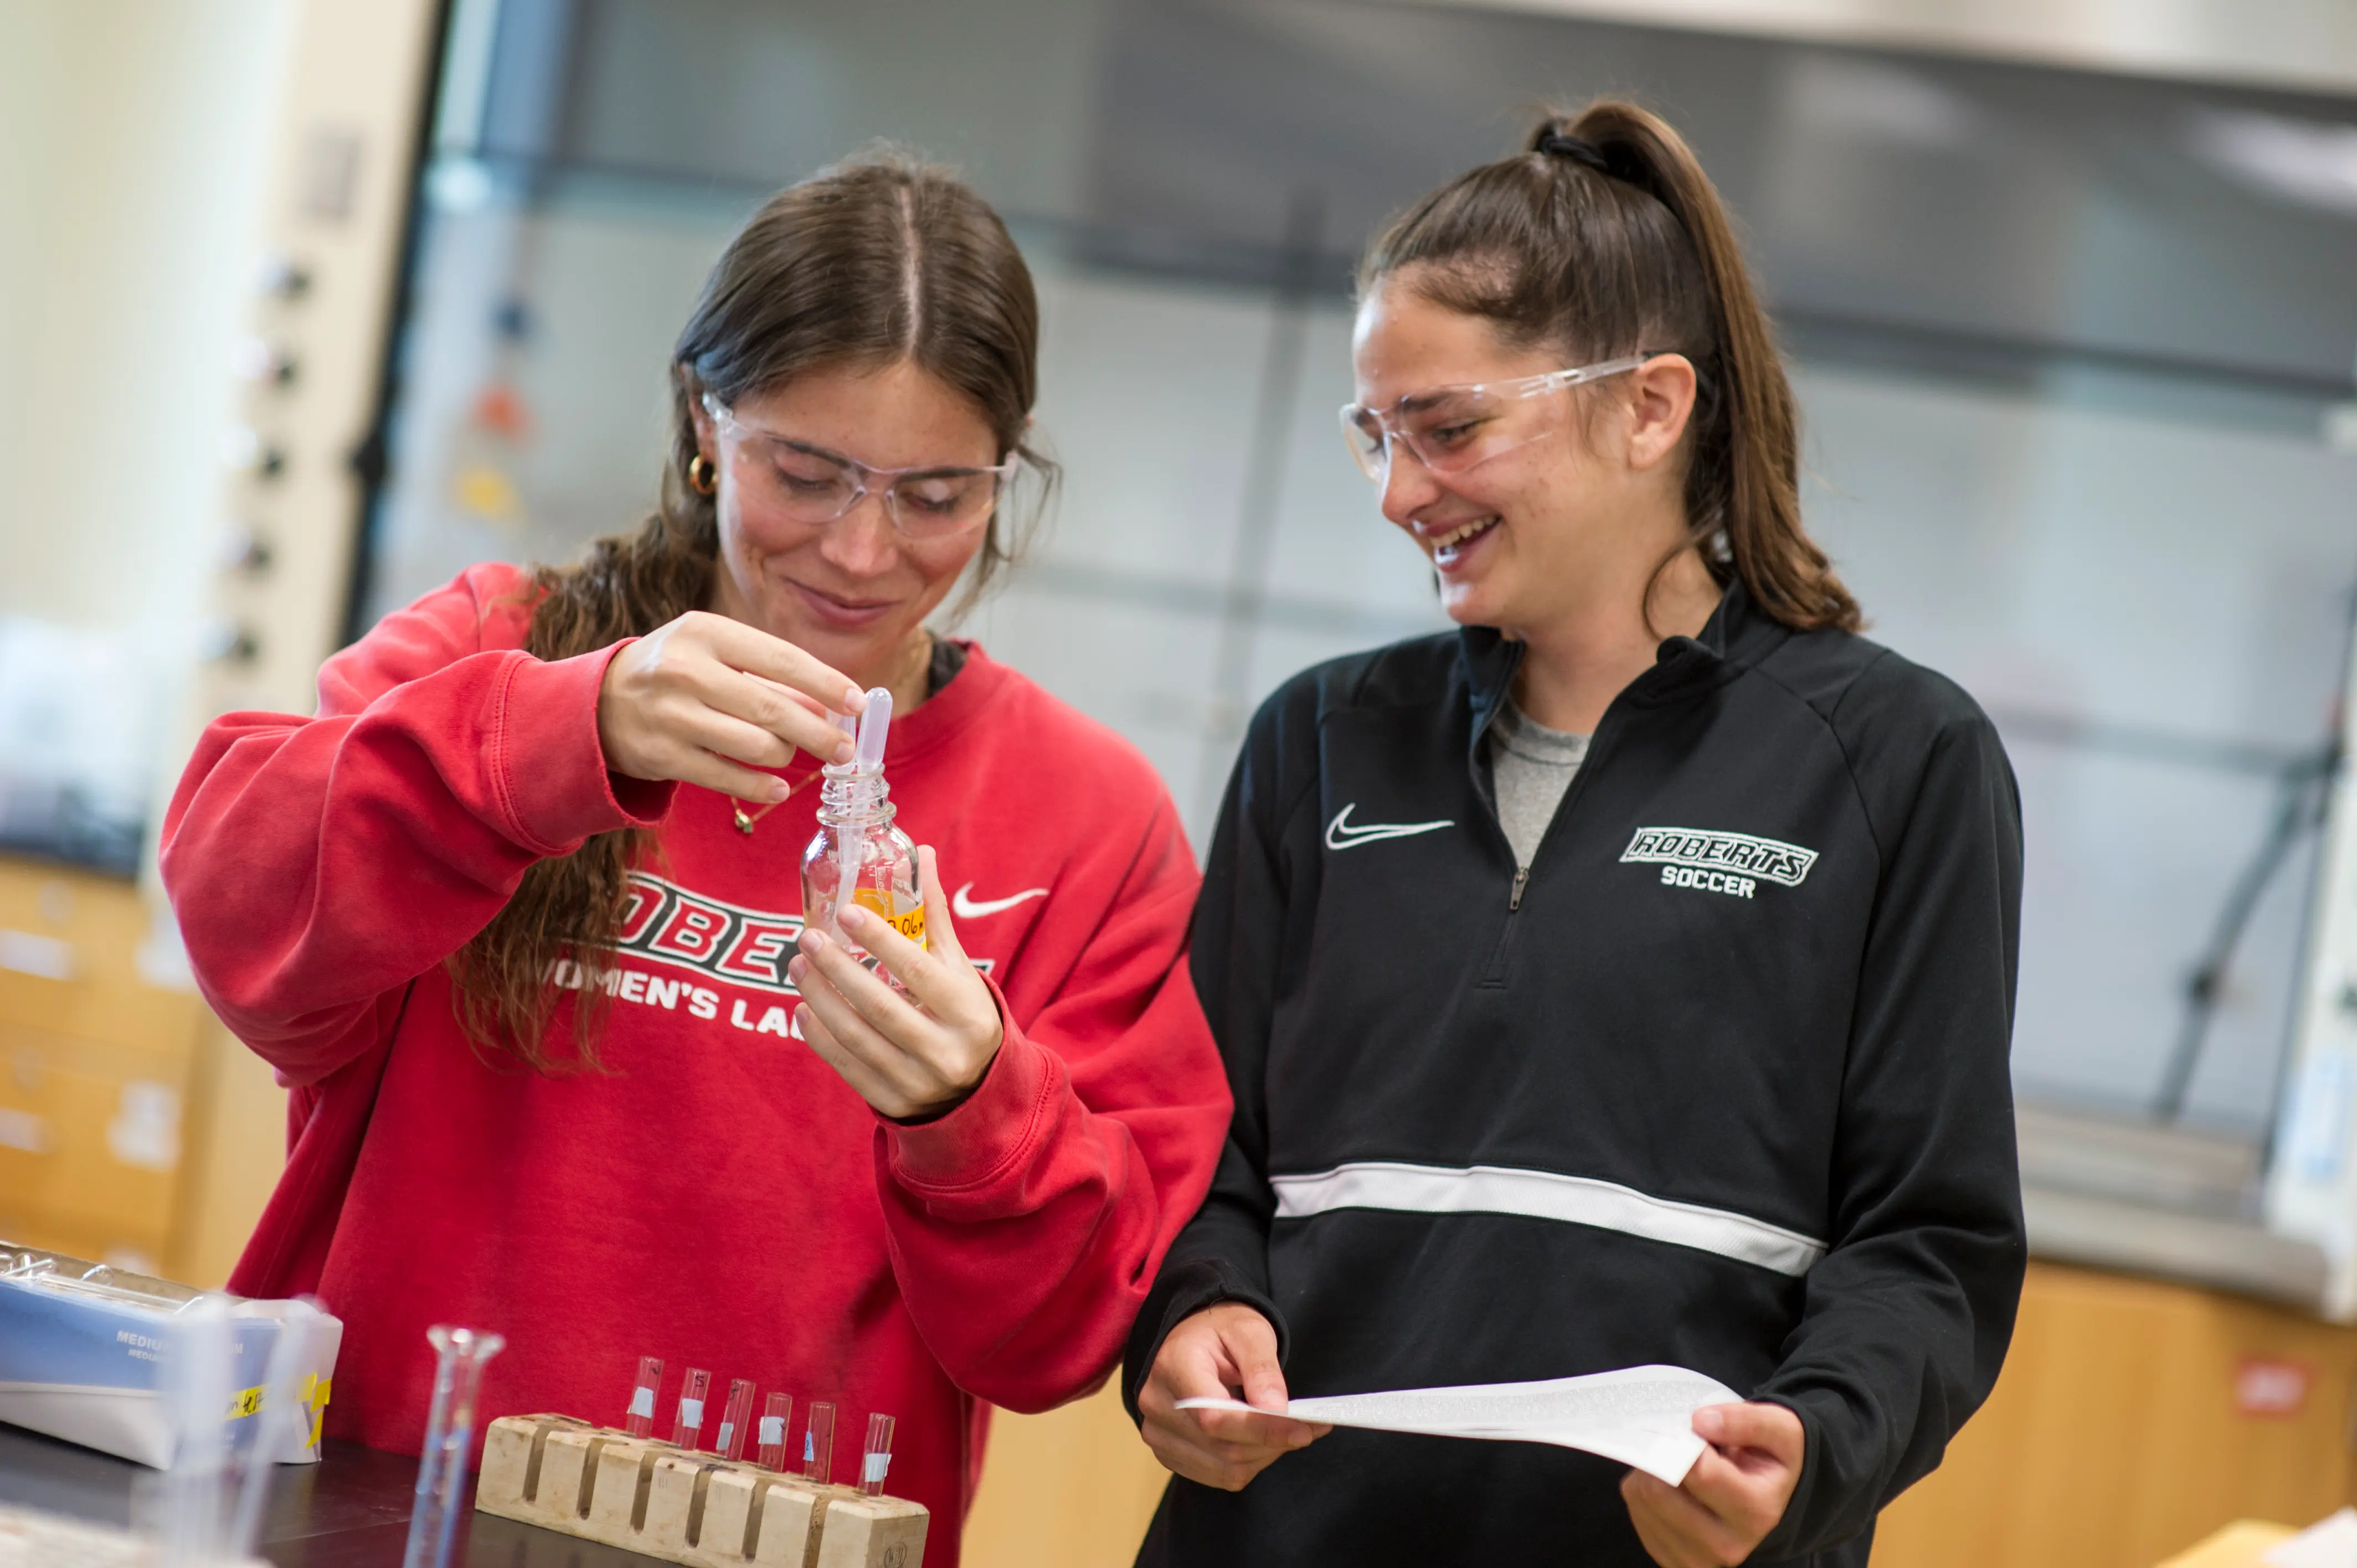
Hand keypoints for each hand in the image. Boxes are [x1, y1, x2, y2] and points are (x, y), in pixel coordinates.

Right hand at [596, 609, 864, 798]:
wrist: (598, 702)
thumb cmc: (675, 671)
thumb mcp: (715, 654)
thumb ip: (768, 675)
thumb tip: (829, 704)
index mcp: (705, 632)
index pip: (782, 658)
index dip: (826, 684)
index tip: (857, 703)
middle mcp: (685, 671)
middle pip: (773, 709)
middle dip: (819, 732)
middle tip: (845, 749)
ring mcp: (672, 715)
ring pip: (756, 746)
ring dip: (787, 755)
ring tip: (794, 754)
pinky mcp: (662, 756)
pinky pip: (728, 778)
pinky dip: (760, 787)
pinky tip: (778, 787)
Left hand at [789, 847, 1004, 1119]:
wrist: (975, 1089)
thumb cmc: (961, 1013)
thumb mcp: (958, 968)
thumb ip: (934, 917)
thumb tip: (922, 853)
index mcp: (968, 1011)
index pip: (917, 970)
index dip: (880, 940)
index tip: (846, 912)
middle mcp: (945, 1051)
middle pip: (879, 1005)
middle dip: (837, 969)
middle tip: (808, 937)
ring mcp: (917, 1081)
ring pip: (856, 1036)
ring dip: (819, 998)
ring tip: (799, 965)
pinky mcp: (892, 1102)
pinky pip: (846, 1066)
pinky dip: (819, 1036)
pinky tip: (803, 1007)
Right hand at [1137, 1302, 1328, 1490]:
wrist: (1190, 1338)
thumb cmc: (1220, 1329)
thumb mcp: (1249, 1331)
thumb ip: (1262, 1369)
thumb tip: (1276, 1411)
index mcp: (1174, 1366)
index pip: (1214, 1417)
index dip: (1261, 1430)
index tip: (1303, 1430)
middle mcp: (1156, 1405)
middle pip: (1222, 1448)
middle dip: (1272, 1444)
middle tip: (1309, 1429)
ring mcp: (1157, 1433)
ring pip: (1224, 1469)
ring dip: (1264, 1456)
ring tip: (1289, 1433)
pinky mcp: (1168, 1453)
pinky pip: (1217, 1475)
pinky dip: (1247, 1464)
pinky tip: (1262, 1441)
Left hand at [1621, 1401, 1804, 1567]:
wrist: (1769, 1496)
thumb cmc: (1771, 1458)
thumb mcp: (1781, 1430)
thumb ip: (1747, 1421)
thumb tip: (1700, 1422)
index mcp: (1756, 1512)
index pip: (1700, 1473)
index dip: (1687, 1441)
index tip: (1694, 1428)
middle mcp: (1727, 1545)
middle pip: (1660, 1491)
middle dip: (1663, 1454)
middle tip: (1681, 1443)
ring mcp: (1696, 1559)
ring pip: (1642, 1499)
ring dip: (1650, 1469)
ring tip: (1678, 1462)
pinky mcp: (1671, 1559)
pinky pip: (1636, 1511)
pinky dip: (1644, 1488)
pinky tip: (1670, 1483)